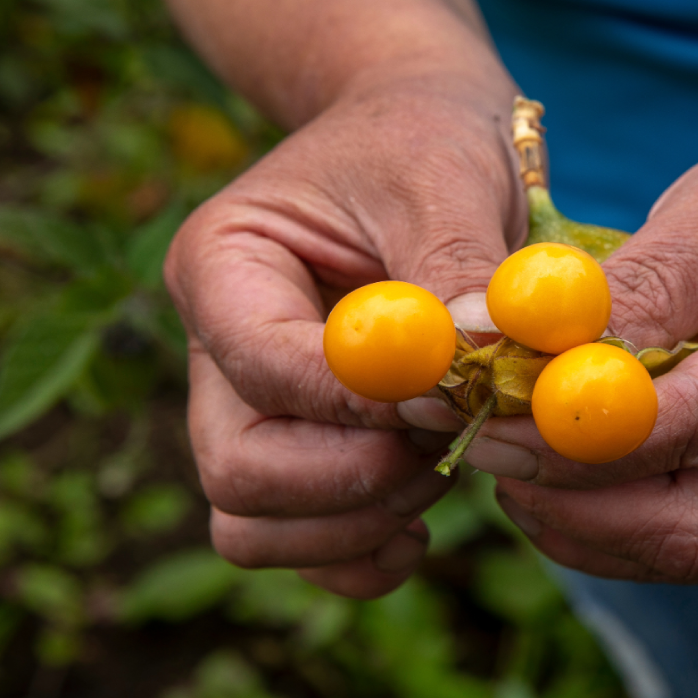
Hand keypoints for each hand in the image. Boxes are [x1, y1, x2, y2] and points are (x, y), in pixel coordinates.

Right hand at [166, 74, 521, 597]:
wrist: (422, 142)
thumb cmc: (423, 140)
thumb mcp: (445, 174)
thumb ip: (456, 267)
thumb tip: (477, 365)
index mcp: (223, 266)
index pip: (260, 368)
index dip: (357, 399)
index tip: (448, 393)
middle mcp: (220, 352)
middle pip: (239, 470)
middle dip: (357, 477)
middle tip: (449, 436)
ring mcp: (251, 412)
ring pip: (255, 526)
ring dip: (362, 520)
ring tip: (444, 461)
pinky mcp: (300, 454)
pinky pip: (302, 547)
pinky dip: (360, 556)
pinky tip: (424, 523)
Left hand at [466, 134, 697, 581]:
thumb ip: (643, 284)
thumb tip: (531, 352)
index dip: (585, 431)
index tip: (486, 413)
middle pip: (692, 525)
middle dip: (566, 496)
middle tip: (476, 448)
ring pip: (677, 552)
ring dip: (571, 518)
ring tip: (497, 455)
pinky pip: (677, 547)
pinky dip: (598, 524)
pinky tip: (543, 477)